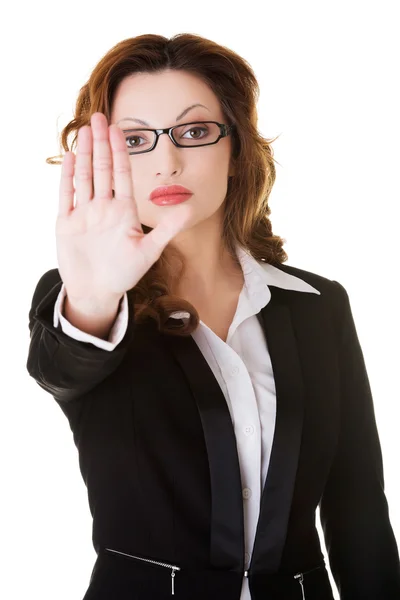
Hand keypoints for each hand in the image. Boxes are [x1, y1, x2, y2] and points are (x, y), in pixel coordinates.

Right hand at [55, 112, 191, 303]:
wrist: (97, 292)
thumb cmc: (124, 273)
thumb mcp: (149, 251)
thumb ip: (167, 229)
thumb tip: (189, 208)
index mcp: (124, 210)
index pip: (122, 174)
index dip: (120, 151)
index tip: (119, 128)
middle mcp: (104, 207)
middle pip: (101, 168)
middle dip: (100, 143)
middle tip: (98, 116)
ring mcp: (85, 213)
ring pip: (84, 176)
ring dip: (84, 153)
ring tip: (84, 130)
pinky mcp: (67, 222)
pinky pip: (67, 194)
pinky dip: (67, 176)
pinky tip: (70, 157)